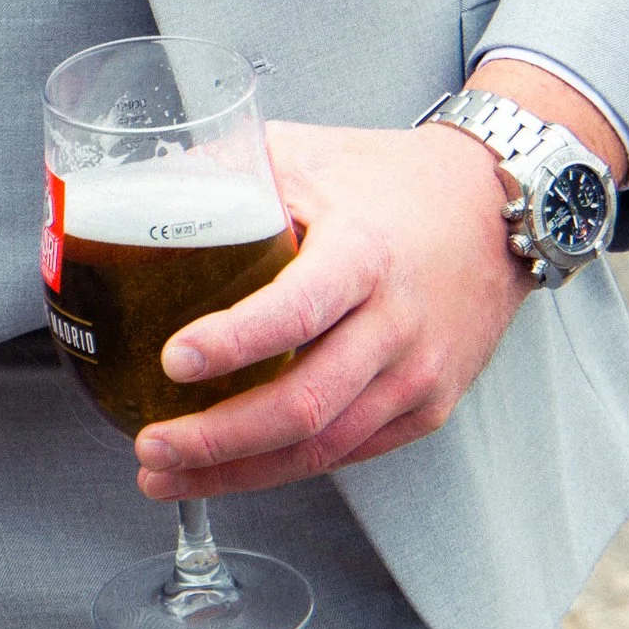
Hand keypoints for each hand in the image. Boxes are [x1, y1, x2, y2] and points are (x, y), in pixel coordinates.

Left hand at [131, 117, 532, 499]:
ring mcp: (417, 376)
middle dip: (218, 438)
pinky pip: (349, 452)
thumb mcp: (305, 153)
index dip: (235, 341)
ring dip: (240, 471)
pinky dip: (285, 467)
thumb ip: (224, 172)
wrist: (492, 209)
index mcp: (363, 253)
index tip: (173, 360)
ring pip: (323, 447)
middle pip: (305, 404)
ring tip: (169, 475)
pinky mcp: (427, 409)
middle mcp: (396, 324)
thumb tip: (136, 193)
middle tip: (151, 444)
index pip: (298, 309)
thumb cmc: (388, 178)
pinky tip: (234, 469)